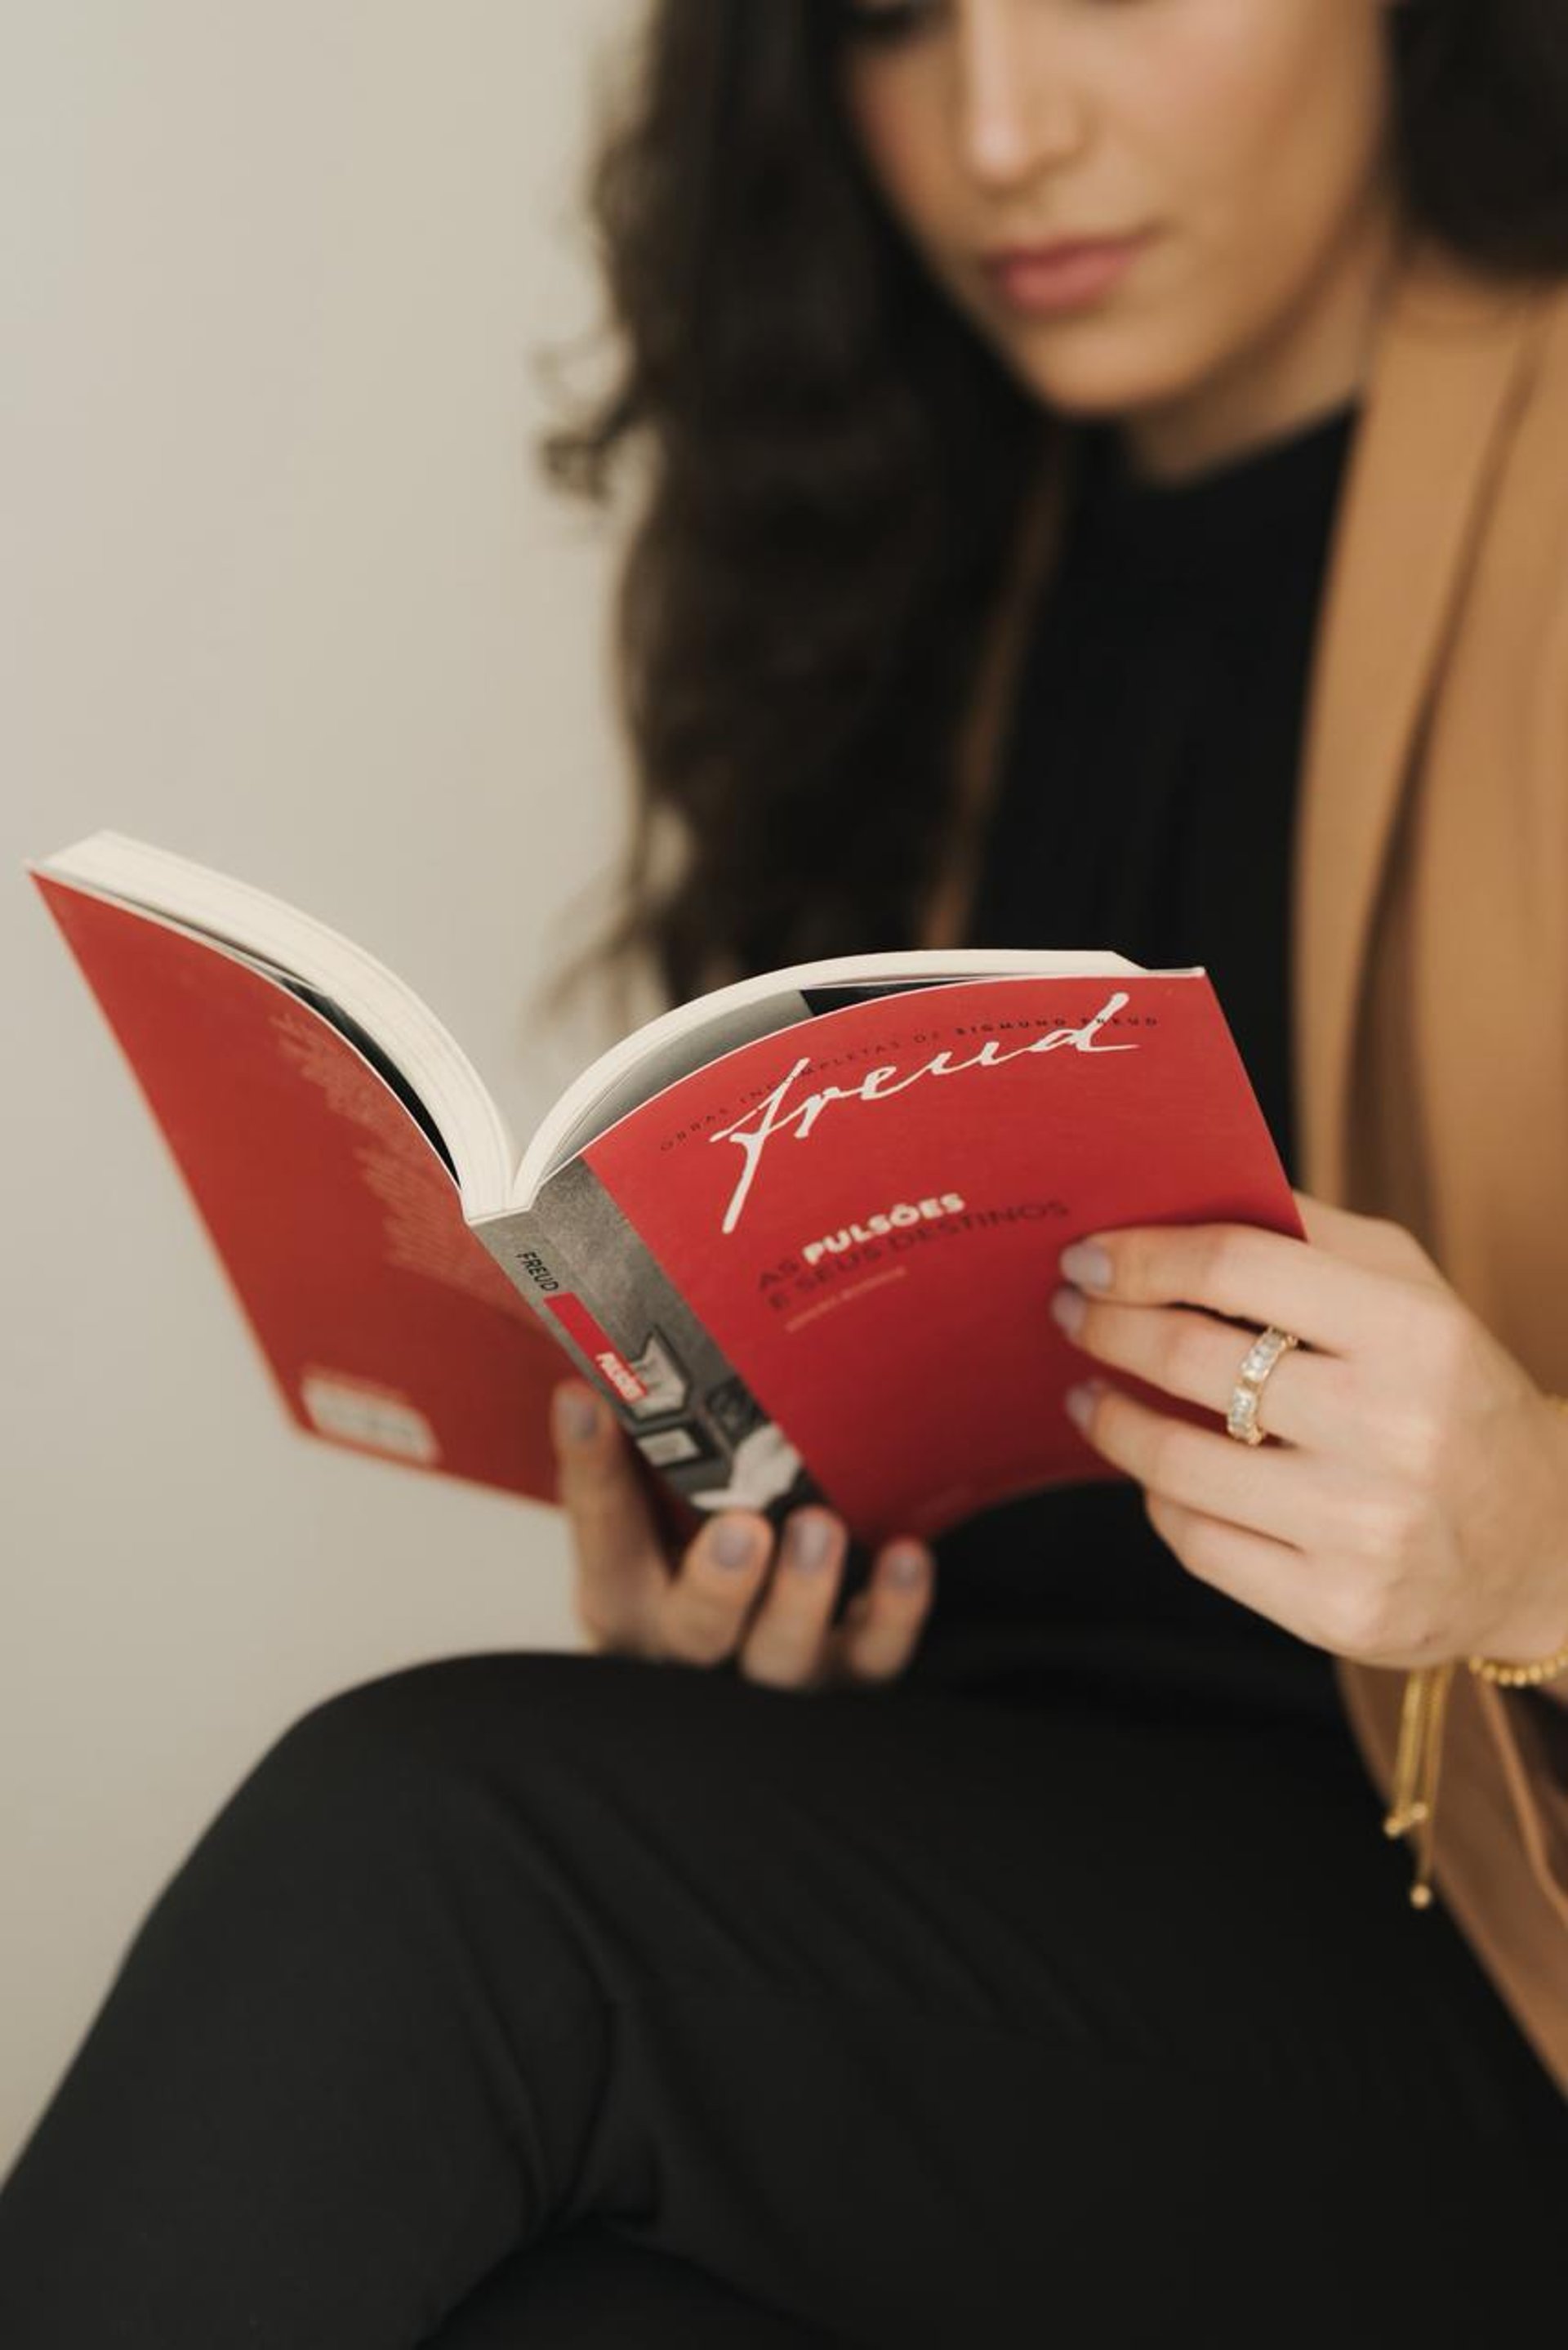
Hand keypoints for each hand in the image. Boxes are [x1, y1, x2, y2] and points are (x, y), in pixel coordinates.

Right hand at [549, 1381, 936, 1688]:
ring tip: (821, 1527)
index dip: (590, 1469)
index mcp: (626, 1599)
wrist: (746, 1678)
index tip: (586, 1398)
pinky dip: (893, 1613)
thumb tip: (622, 1347)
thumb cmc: (693, 1566)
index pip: (601, 1536)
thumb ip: (645, 1455)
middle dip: (718, 1582)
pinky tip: (907, 1558)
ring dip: (804, 1596)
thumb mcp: (654, 1521)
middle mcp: (690, 1648)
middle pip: (695, 1629)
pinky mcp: (845, 1681)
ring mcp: (770, 1673)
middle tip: (742, 1527)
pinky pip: (871, 1660)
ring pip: (782, 1656)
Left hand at [1047, 1190, 1567, 1670]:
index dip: (1144, 1257)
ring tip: (1086, 1394)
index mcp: (1415, 1334)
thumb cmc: (1451, 1393)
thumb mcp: (1411, 1293)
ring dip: (1111, 1419)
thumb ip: (1307, 1235)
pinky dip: (1161, 1499)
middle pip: (1193, 1361)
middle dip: (1108, 1329)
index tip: (1088, 1258)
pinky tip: (1155, 1473)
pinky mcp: (1340, 1611)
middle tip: (1071, 1314)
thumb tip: (1180, 1192)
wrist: (1539, 1542)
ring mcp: (1366, 1531)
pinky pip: (1198, 1542)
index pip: (1239, 1268)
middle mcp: (1395, 1432)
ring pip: (1176, 1464)